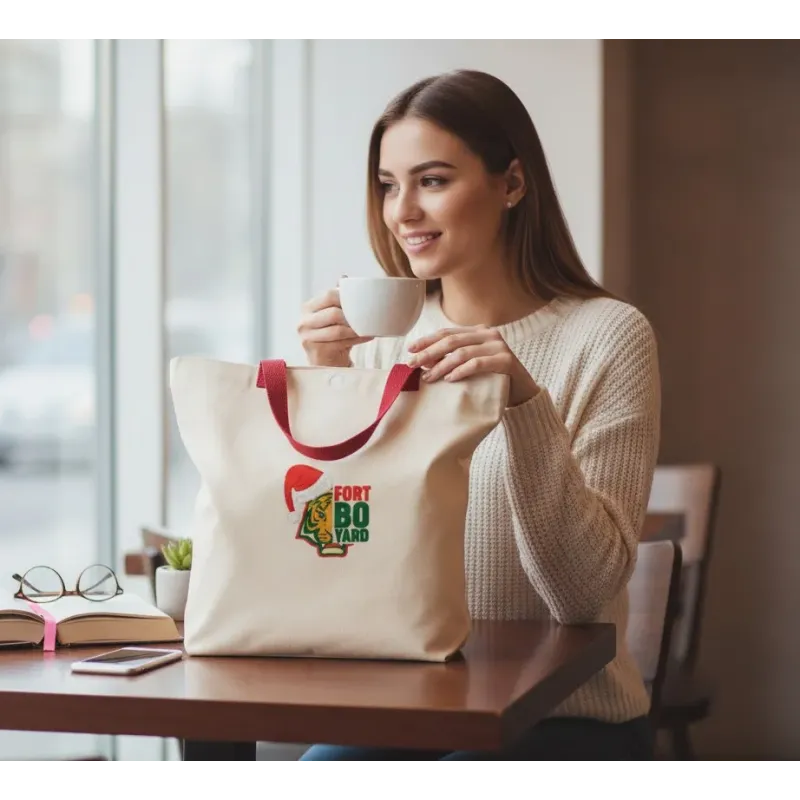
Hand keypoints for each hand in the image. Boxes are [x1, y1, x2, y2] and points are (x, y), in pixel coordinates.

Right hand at [298, 286, 372, 366]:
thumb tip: (344, 278)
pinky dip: (358, 339)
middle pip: (333, 313)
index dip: (345, 297)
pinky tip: (368, 336)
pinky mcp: (317, 351)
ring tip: (370, 327)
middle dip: (353, 315)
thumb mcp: (332, 315)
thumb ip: (335, 298)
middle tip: (367, 316)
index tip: (360, 300)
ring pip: (339, 330)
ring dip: (357, 329)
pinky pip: (342, 343)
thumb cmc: (332, 336)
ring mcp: (308, 338)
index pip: (328, 295)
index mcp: (307, 308)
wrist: (326, 362)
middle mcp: (304, 322)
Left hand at [407, 326, 539, 406]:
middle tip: (413, 364)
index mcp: (478, 332)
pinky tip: (450, 379)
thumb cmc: (492, 379)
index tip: (409, 349)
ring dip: (442, 365)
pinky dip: (461, 371)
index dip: (427, 340)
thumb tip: (423, 361)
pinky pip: (478, 364)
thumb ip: (453, 359)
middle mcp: (489, 334)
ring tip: (429, 377)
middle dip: (429, 353)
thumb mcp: (470, 366)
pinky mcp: (506, 360)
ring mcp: (499, 346)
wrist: (522, 392)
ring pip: (462, 353)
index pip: (447, 333)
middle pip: (451, 341)